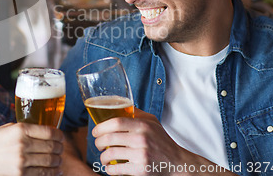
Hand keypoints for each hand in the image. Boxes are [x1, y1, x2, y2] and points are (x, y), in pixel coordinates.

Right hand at [0, 123, 63, 175]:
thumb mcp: (5, 129)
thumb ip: (23, 129)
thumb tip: (42, 131)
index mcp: (20, 130)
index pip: (49, 132)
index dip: (59, 135)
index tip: (60, 137)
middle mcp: (23, 145)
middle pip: (52, 147)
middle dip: (59, 149)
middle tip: (60, 149)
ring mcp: (22, 162)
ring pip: (50, 162)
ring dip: (58, 162)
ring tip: (59, 161)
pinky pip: (43, 174)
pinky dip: (52, 173)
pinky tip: (55, 171)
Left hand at [92, 109, 230, 175]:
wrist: (177, 163)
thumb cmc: (162, 141)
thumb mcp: (152, 122)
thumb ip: (136, 113)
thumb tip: (119, 104)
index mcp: (143, 125)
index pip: (115, 122)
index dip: (101, 126)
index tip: (95, 131)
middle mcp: (141, 139)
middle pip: (109, 138)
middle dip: (98, 142)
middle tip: (98, 144)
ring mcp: (141, 155)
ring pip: (110, 154)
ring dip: (102, 157)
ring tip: (103, 157)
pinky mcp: (141, 170)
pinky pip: (117, 169)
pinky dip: (109, 170)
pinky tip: (109, 168)